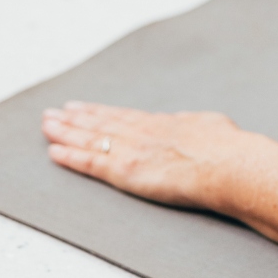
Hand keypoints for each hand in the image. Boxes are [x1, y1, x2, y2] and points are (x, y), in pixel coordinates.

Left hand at [41, 101, 250, 211]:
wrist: (231, 164)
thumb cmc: (229, 148)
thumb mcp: (210, 125)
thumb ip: (192, 122)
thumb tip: (185, 119)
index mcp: (163, 122)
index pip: (122, 116)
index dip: (98, 112)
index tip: (79, 107)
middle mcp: (143, 132)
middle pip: (100, 123)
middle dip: (74, 119)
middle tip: (51, 113)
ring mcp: (133, 150)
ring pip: (90, 138)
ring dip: (65, 132)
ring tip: (45, 126)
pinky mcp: (126, 171)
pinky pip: (91, 163)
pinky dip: (70, 157)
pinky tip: (53, 152)